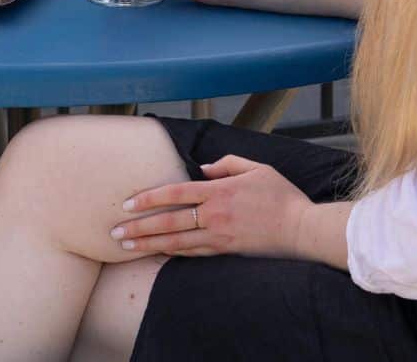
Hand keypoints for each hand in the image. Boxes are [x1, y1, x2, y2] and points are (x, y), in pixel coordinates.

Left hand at [108, 156, 309, 258]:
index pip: (174, 192)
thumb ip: (226, 164)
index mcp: (218, 191)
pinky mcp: (226, 251)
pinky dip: (172, 253)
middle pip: (168, 221)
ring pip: (176, 240)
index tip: (128, 204)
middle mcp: (214, 214)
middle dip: (138, 227)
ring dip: (149, 243)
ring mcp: (219, 236)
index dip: (148, 198)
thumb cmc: (281, 196)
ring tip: (126, 246)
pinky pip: (193, 252)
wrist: (302, 229)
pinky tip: (158, 253)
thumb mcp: (256, 168)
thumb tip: (203, 168)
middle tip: (114, 232)